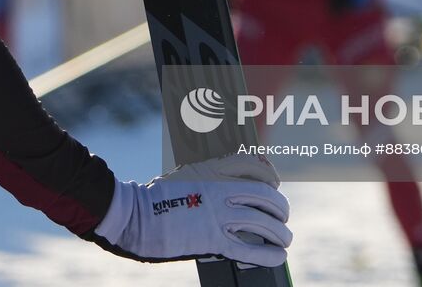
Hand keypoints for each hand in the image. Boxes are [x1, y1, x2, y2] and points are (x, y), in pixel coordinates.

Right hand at [92, 152, 290, 266]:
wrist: (136, 215)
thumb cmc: (158, 194)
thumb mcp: (188, 171)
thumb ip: (211, 172)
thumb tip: (232, 175)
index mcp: (215, 169)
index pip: (256, 166)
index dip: (271, 176)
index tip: (274, 184)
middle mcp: (222, 190)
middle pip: (266, 196)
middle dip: (280, 207)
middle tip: (282, 215)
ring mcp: (219, 216)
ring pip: (264, 223)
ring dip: (280, 232)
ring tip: (284, 238)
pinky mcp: (213, 241)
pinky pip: (250, 250)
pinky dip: (268, 255)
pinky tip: (278, 256)